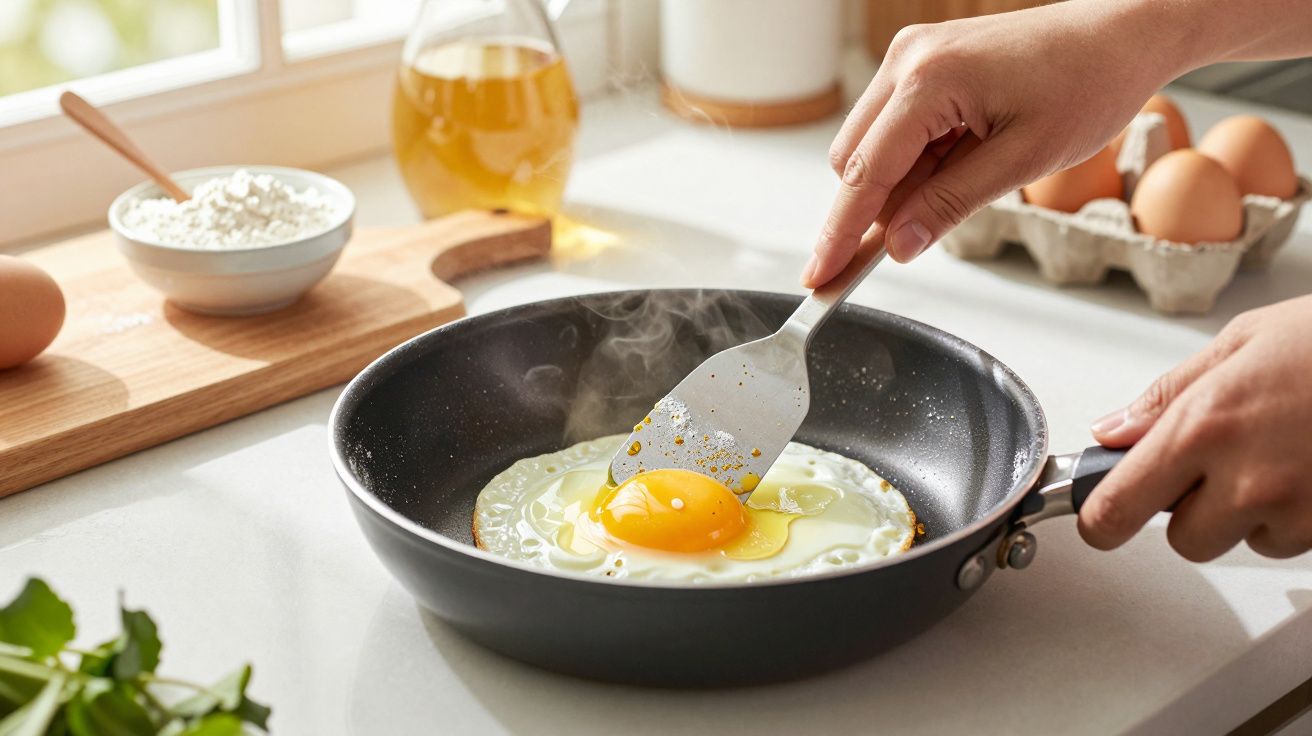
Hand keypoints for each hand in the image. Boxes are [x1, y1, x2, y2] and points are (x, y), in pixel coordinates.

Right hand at [805, 1, 1186, 286]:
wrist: (1121, 32)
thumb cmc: (1087, 84)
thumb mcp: (1023, 160)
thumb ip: (951, 204)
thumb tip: (898, 247)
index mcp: (928, 80)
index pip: (864, 174)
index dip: (840, 232)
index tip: (820, 276)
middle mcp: (906, 59)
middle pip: (852, 160)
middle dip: (874, 207)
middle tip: (917, 238)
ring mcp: (910, 56)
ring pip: (868, 146)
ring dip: (900, 182)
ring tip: (971, 177)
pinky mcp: (922, 62)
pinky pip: (892, 126)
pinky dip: (914, 159)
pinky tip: (961, 160)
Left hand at [1079, 296, 1311, 560]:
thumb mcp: (1241, 342)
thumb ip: (1167, 395)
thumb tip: (1112, 430)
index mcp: (1204, 425)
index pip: (1118, 506)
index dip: (1100, 521)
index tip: (1097, 519)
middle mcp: (1246, 477)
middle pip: (1184, 540)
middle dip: (1193, 511)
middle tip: (1221, 463)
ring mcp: (1298, 508)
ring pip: (1246, 542)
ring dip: (1253, 513)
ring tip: (1285, 451)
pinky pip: (1296, 541)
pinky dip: (1298, 515)